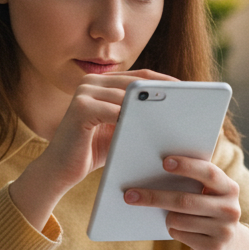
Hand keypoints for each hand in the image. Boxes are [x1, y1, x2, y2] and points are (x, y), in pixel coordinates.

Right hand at [9, 70, 175, 230]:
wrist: (59, 171)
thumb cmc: (91, 152)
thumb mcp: (119, 130)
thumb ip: (136, 116)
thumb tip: (173, 111)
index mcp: (101, 83)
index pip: (140, 78)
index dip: (165, 83)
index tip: (189, 92)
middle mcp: (91, 82)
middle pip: (136, 84)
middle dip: (163, 94)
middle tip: (187, 103)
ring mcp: (84, 92)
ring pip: (127, 97)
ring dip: (152, 108)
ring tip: (175, 117)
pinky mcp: (80, 107)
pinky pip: (115, 112)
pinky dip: (133, 120)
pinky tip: (152, 130)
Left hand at [124, 156, 248, 249]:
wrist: (227, 245)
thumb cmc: (207, 211)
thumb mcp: (208, 195)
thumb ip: (194, 183)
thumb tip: (154, 172)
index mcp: (229, 188)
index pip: (208, 172)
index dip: (187, 166)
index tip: (164, 162)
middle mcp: (230, 208)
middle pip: (184, 200)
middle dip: (154, 197)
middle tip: (129, 195)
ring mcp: (224, 230)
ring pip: (178, 220)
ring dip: (167, 218)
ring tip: (171, 217)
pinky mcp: (214, 248)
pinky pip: (179, 235)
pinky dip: (173, 231)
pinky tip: (181, 231)